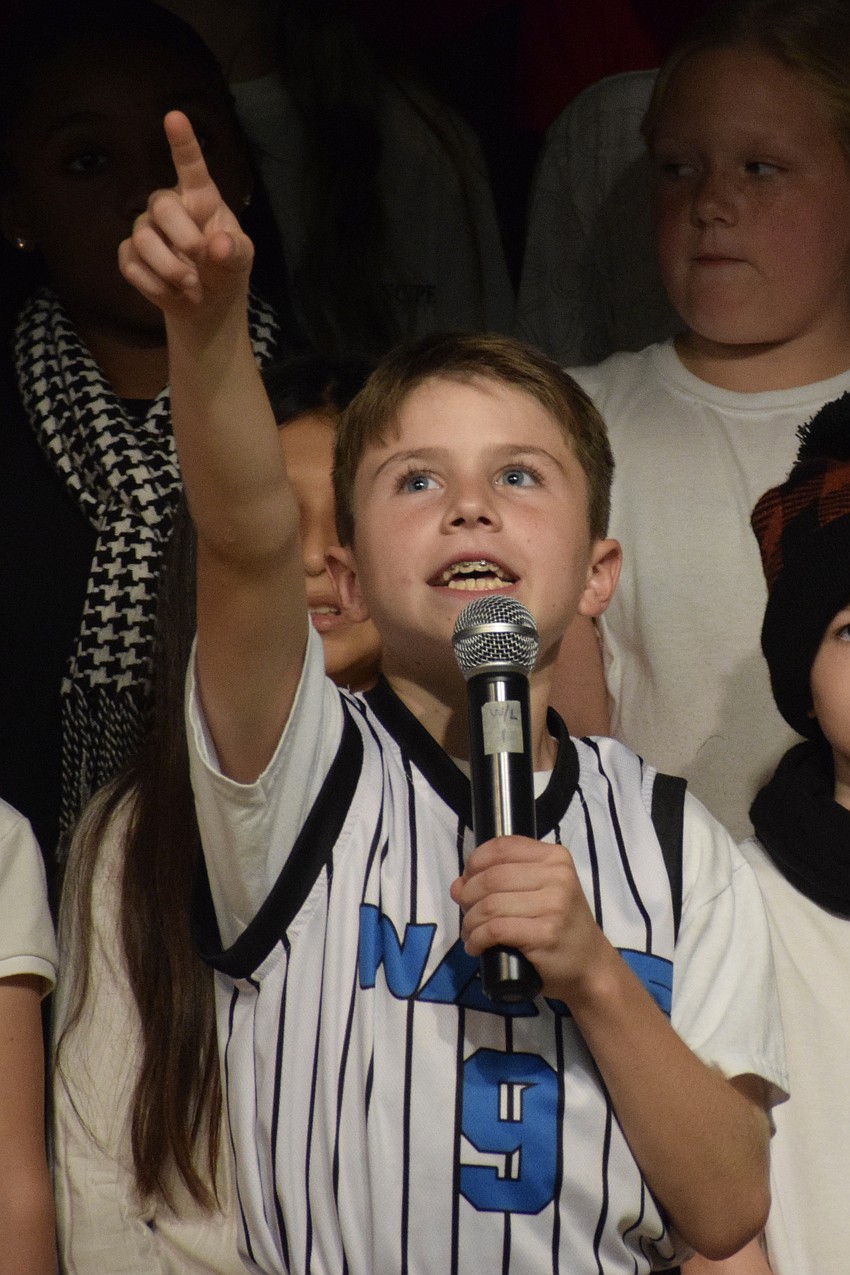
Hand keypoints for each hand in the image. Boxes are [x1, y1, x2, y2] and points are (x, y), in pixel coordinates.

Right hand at [118, 110, 252, 314]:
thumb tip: (218, 245)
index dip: (182, 143)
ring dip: (172, 269)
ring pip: (143, 239)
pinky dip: (156, 286)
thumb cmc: (226, 269)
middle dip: (183, 236)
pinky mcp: (130, 255)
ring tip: (194, 285)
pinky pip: (132, 265)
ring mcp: (146, 229)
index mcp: (200, 197)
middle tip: (203, 258)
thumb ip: (235, 250)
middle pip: (160, 204)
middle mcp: (169, 206)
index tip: (175, 117)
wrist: (209, 305)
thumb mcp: (241, 260)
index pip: (190, 165)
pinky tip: (174, 292)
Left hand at [450, 835, 608, 1000]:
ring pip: (490, 905)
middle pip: (491, 877)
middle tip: (467, 914)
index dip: (474, 862)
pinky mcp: (545, 934)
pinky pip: (495, 930)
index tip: (467, 881)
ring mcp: (554, 905)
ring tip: (470, 933)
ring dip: (470, 922)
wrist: (590, 965)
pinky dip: (477, 939)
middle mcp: (557, 876)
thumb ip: (501, 882)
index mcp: (555, 857)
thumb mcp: (538, 893)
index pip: (501, 847)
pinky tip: (476, 946)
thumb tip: (457, 885)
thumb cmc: (561, 926)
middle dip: (468, 897)